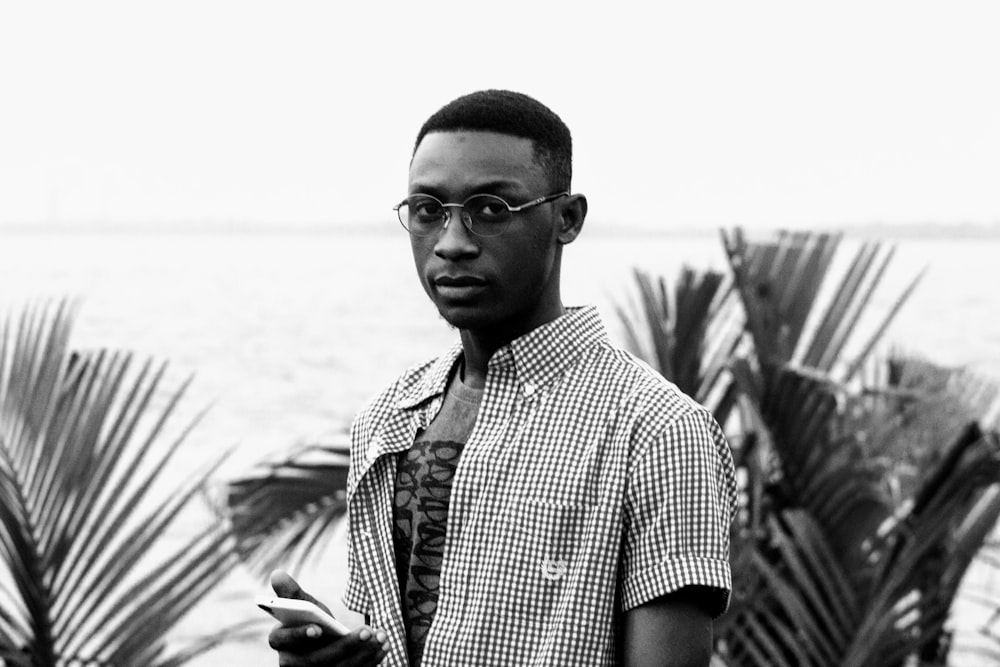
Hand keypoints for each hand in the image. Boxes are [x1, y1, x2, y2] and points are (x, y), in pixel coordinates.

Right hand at [268, 570, 388, 665]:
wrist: (324, 643)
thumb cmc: (310, 620)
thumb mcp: (303, 606)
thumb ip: (291, 593)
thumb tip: (277, 573)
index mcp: (280, 642)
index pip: (284, 641)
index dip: (299, 635)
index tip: (317, 628)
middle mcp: (292, 664)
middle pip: (317, 661)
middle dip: (344, 646)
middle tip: (366, 631)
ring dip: (362, 654)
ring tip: (380, 636)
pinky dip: (370, 660)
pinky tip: (383, 645)